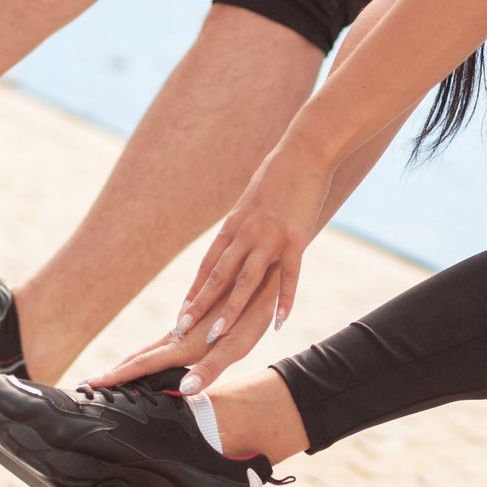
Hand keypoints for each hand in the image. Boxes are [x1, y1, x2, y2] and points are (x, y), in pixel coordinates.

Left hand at [90, 135, 335, 394]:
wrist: (304, 150)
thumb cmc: (279, 173)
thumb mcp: (251, 200)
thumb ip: (242, 225)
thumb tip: (234, 242)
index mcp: (233, 225)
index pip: (207, 266)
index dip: (194, 293)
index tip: (181, 317)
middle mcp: (246, 233)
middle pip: (219, 276)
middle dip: (200, 306)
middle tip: (181, 333)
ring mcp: (270, 237)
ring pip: (245, 280)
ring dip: (230, 309)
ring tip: (217, 336)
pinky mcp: (295, 238)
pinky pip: (289, 276)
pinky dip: (284, 301)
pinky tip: (280, 323)